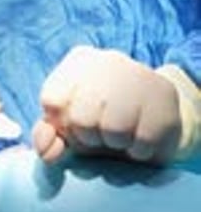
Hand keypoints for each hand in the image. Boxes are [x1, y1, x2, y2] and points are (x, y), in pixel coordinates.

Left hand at [32, 46, 181, 164]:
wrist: (154, 116)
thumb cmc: (102, 120)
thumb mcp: (69, 125)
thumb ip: (47, 135)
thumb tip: (46, 151)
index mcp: (79, 60)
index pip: (52, 100)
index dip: (62, 125)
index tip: (75, 124)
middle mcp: (108, 60)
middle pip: (81, 117)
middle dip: (88, 137)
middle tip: (100, 132)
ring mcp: (139, 75)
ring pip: (113, 130)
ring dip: (115, 144)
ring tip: (121, 133)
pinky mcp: (164, 97)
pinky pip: (142, 142)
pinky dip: (138, 151)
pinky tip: (140, 136)